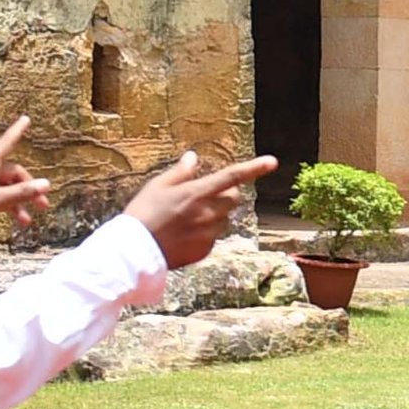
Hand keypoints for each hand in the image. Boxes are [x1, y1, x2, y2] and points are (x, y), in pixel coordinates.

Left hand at [0, 117, 52, 237]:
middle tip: (43, 205)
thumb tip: (46, 183)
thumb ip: (22, 193)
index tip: (26, 119)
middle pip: (13, 173)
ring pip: (6, 187)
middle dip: (29, 188)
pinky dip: (8, 205)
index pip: (7, 142)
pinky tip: (15, 219)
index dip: (17, 131)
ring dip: (19, 202)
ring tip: (27, 221)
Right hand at [129, 150, 281, 270]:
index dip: (254, 168)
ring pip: (224, 218)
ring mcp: (209, 233)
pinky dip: (205, 232)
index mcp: (197, 193)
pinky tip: (184, 234)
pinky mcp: (205, 250)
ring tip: (188, 217)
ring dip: (215, 213)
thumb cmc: (143, 213)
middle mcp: (208, 213)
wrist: (135, 251)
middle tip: (205, 193)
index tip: (272, 162)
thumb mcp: (157, 186)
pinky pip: (213, 236)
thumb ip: (180, 172)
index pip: (232, 177)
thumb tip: (193, 157)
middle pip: (234, 198)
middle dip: (227, 192)